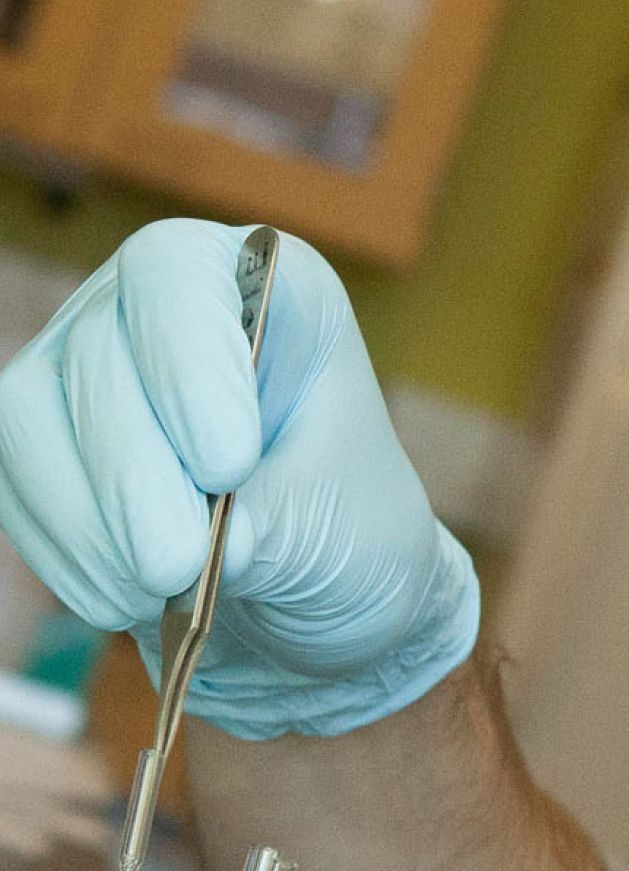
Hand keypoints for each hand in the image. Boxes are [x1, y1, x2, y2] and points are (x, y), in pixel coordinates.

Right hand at [0, 220, 477, 738]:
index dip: (187, 361)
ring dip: (90, 522)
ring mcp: (89, 368)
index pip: (178, 272)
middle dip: (135, 473)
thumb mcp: (341, 526)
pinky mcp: (46, 442)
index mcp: (267, 290)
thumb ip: (269, 523)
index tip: (229, 464)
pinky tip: (124, 598)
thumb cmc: (352, 532)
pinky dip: (67, 551)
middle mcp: (163, 309)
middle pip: (95, 352)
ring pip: (30, 415)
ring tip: (160, 588)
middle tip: (181, 563)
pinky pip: (16, 482)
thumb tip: (202, 545)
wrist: (318, 596)